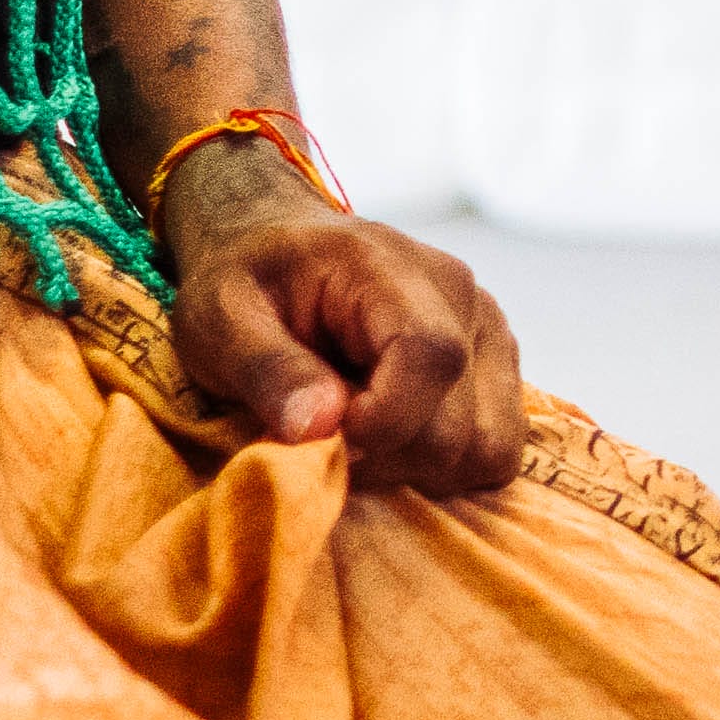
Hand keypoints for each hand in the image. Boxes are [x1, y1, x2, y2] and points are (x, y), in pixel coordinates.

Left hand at [162, 185, 530, 498]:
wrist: (281, 250)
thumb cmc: (247, 283)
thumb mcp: (220, 319)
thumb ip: (267, 368)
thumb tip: (321, 428)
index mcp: (392, 269)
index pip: (431, 357)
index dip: (383, 422)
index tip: (323, 441)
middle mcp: (462, 298)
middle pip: (457, 425)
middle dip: (383, 457)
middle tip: (323, 440)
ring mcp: (490, 334)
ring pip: (487, 449)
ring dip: (417, 469)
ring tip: (359, 438)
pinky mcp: (497, 368)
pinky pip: (498, 449)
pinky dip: (446, 466)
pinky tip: (393, 438)